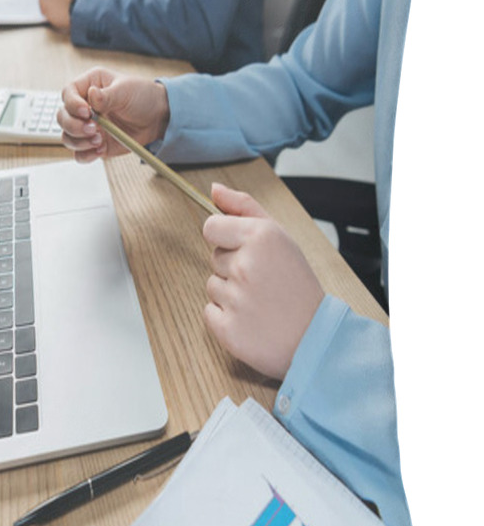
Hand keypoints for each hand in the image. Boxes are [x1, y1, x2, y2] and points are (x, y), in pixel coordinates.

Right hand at [58, 68, 169, 162]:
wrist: (157, 118)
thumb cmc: (142, 96)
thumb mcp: (125, 90)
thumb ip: (107, 95)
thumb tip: (92, 95)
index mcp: (88, 86)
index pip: (67, 94)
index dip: (72, 104)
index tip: (87, 111)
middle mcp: (83, 107)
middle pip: (62, 117)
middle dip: (74, 126)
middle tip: (93, 128)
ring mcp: (87, 126)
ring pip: (67, 137)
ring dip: (79, 141)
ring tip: (99, 139)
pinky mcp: (94, 143)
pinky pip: (79, 153)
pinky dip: (86, 155)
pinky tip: (99, 150)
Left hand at [202, 183, 324, 379]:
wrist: (315, 336)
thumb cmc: (297, 284)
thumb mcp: (280, 236)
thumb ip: (244, 207)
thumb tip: (214, 189)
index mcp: (261, 237)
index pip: (211, 227)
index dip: (225, 238)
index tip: (244, 250)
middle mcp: (246, 265)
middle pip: (214, 257)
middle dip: (233, 267)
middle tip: (263, 281)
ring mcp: (236, 298)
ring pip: (212, 285)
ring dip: (230, 293)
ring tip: (259, 301)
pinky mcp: (227, 328)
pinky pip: (209, 312)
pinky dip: (225, 318)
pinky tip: (251, 319)